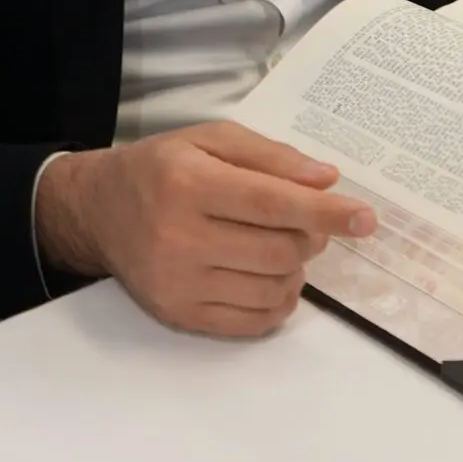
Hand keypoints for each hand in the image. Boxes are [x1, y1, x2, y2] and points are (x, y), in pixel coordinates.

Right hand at [36, 122, 375, 336]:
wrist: (97, 212)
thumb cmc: (160, 169)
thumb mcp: (209, 139)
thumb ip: (270, 156)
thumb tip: (326, 181)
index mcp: (188, 182)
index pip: (273, 203)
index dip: (325, 212)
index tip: (365, 219)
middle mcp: (179, 236)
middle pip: (280, 251)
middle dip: (309, 238)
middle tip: (303, 224)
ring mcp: (177, 283)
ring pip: (272, 289)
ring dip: (294, 269)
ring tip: (277, 247)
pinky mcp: (179, 315)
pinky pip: (253, 322)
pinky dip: (276, 302)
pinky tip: (267, 278)